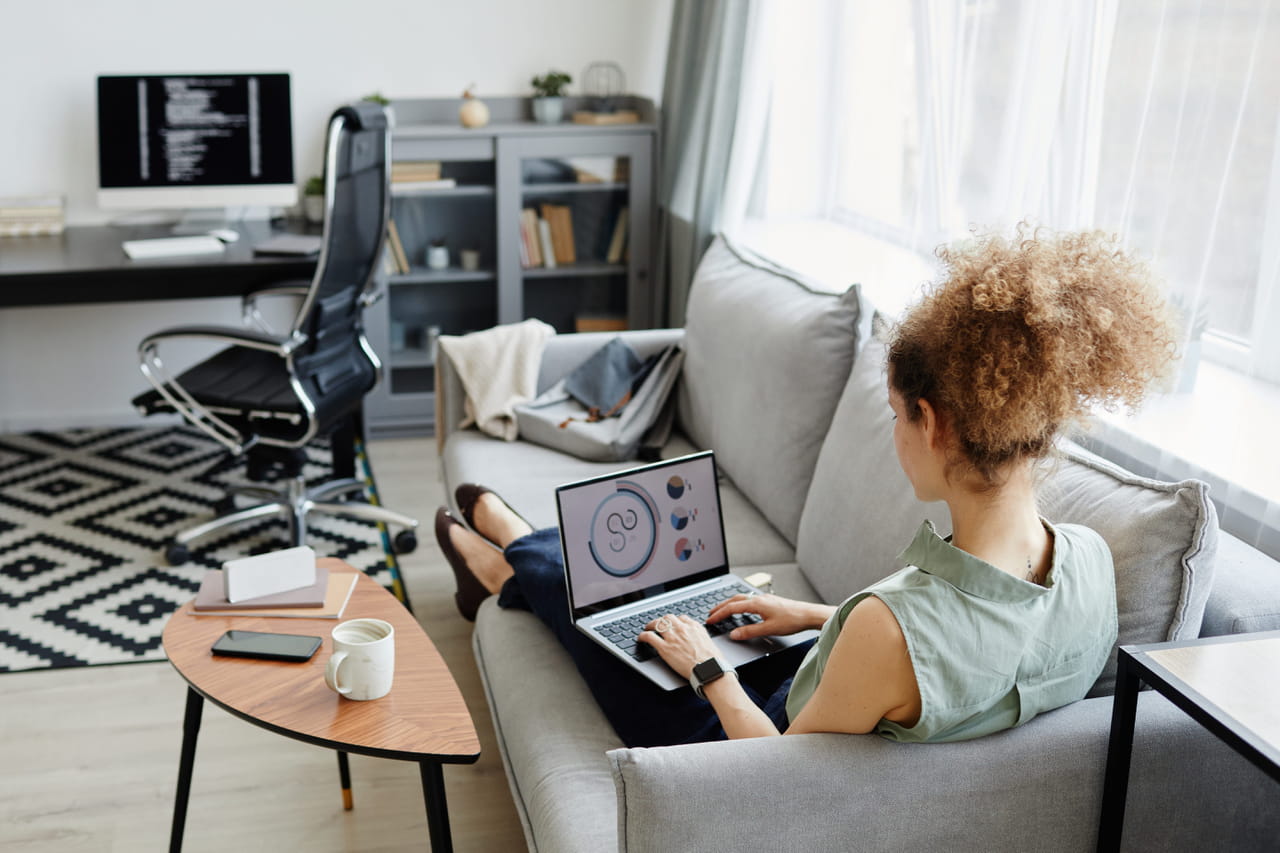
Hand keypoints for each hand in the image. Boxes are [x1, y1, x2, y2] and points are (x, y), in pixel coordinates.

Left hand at [638, 614, 718, 680]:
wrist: (709, 669)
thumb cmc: (712, 661)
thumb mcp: (709, 642)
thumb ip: (700, 637)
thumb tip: (697, 640)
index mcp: (694, 627)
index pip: (682, 618)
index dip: (675, 621)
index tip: (673, 625)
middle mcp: (682, 628)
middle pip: (668, 617)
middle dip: (662, 620)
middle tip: (658, 624)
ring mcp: (672, 637)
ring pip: (657, 623)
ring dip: (651, 625)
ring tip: (648, 628)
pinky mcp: (664, 647)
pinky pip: (649, 636)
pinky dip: (643, 636)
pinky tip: (641, 638)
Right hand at [706, 593, 828, 639]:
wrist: (808, 614)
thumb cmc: (792, 620)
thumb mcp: (768, 629)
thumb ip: (749, 632)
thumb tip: (734, 634)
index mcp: (756, 604)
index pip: (731, 608)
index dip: (719, 614)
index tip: (710, 620)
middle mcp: (759, 598)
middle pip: (734, 600)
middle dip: (720, 606)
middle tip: (710, 613)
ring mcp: (764, 599)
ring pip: (741, 598)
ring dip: (730, 604)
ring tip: (722, 610)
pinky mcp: (770, 602)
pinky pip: (749, 600)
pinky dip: (740, 604)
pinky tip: (743, 610)